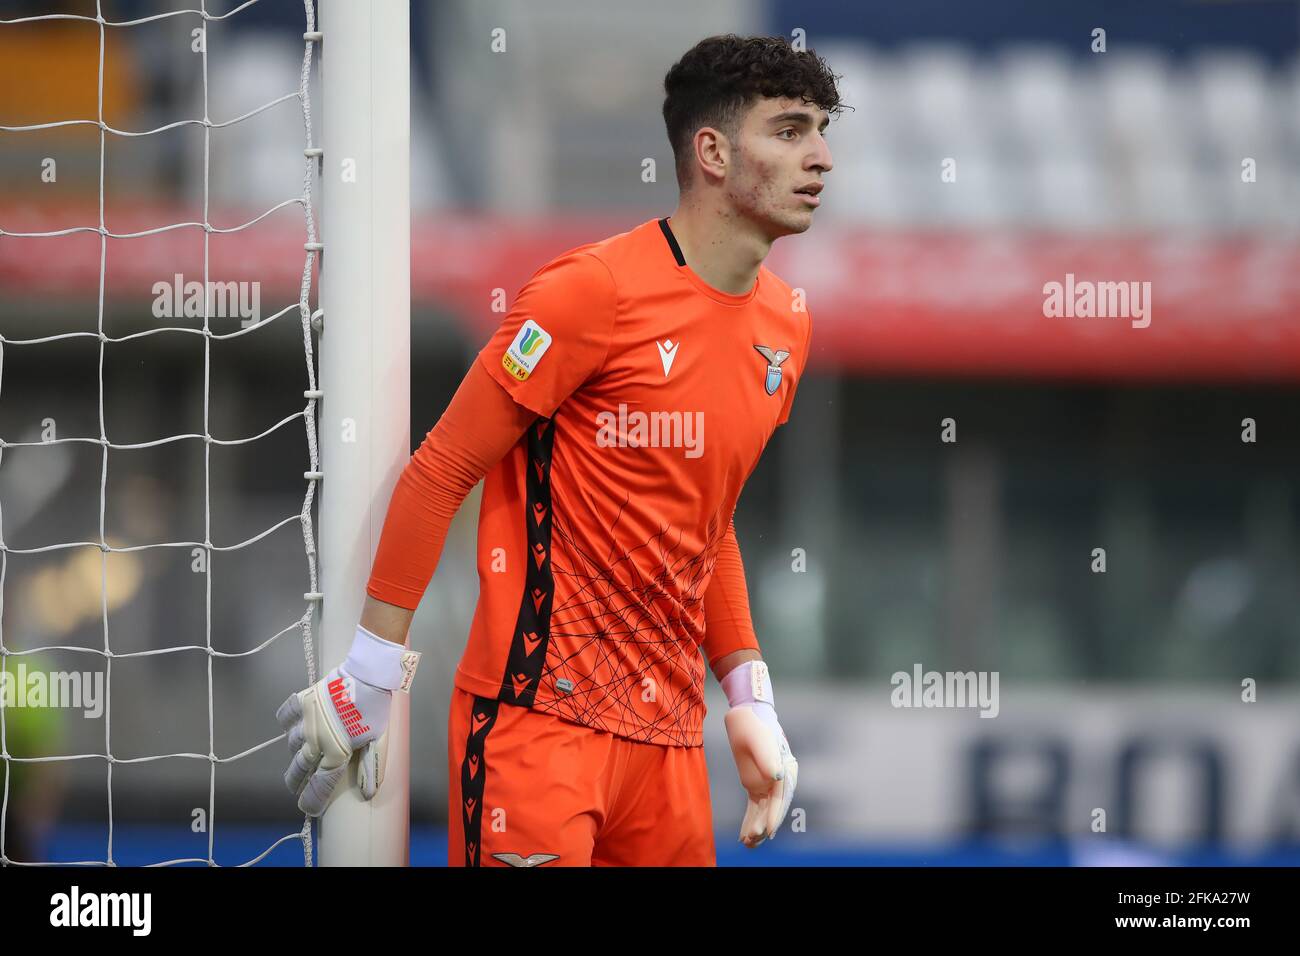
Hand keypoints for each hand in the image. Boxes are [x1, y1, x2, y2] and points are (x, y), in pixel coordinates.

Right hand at [276, 626, 418, 816]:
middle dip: (297, 781)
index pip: (319, 784)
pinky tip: (294, 726)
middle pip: (299, 769)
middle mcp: (316, 741)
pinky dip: (287, 723)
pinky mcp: (301, 703)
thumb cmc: (375, 710)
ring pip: (292, 745)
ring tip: (303, 753)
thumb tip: (367, 793)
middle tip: (297, 785)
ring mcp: (306, 722)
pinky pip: (285, 717)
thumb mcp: (377, 740)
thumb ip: (369, 767)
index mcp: (336, 752)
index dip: (312, 799)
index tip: (307, 808)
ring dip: (297, 752)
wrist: (367, 676)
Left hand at [721, 660, 796, 846]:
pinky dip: (750, 820)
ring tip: (747, 843)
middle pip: (772, 807)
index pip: (780, 796)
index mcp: (785, 768)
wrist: (745, 714)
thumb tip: (777, 776)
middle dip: (763, 824)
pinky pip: (754, 807)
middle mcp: (779, 779)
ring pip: (763, 810)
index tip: (767, 830)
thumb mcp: (758, 738)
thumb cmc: (753, 724)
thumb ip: (767, 757)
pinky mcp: (755, 784)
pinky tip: (745, 835)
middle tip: (753, 839)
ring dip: (756, 827)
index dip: (774, 814)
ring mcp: (768, 783)